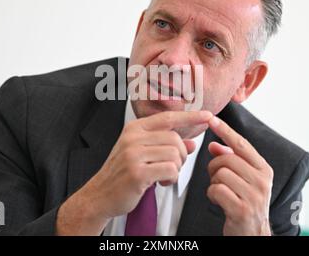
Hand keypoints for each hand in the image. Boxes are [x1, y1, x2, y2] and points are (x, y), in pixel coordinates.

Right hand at [90, 110, 211, 217]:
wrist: (100, 194)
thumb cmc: (122, 173)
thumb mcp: (142, 153)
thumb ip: (166, 145)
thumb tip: (192, 143)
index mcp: (134, 129)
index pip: (167, 118)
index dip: (190, 116)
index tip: (208, 115)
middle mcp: (133, 138)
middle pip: (174, 138)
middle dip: (181, 155)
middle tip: (172, 166)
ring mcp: (133, 154)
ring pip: (174, 154)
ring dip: (176, 168)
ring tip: (163, 175)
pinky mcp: (137, 172)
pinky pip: (170, 169)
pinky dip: (171, 178)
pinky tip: (161, 181)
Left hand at [207, 116, 273, 235]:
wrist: (252, 233)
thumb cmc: (245, 202)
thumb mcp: (242, 179)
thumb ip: (230, 159)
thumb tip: (214, 144)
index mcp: (264, 169)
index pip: (242, 144)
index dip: (225, 130)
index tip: (211, 118)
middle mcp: (262, 180)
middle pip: (226, 158)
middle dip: (214, 166)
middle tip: (217, 177)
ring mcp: (254, 195)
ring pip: (220, 173)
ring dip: (213, 181)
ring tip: (220, 190)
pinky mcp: (242, 209)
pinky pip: (216, 189)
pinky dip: (211, 194)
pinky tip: (218, 200)